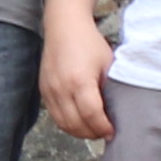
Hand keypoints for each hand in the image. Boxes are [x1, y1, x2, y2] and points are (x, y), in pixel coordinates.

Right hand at [39, 16, 113, 143]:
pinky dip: (67, 124)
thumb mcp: (107, 64)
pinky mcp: (43, 90)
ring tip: (94, 130)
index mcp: (80, 81)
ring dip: (79, 132)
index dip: (103, 128)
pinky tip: (80, 122)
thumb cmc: (89, 43)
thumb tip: (117, 111)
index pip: (92, 115)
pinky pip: (54, 116)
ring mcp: (49, 90)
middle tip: (105, 134)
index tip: (113, 132)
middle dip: (92, 133)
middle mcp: (61, 88)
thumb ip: (110, 88)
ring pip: (63, 123)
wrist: (64, 27)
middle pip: (76, 124)